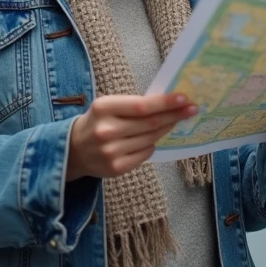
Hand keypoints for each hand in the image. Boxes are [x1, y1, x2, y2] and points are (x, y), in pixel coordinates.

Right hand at [66, 94, 197, 180]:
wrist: (73, 149)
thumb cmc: (97, 122)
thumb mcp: (108, 106)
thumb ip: (133, 105)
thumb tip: (168, 103)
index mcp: (104, 108)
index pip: (142, 106)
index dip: (165, 103)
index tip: (184, 98)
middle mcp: (106, 131)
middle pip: (150, 123)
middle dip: (174, 115)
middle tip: (192, 109)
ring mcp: (111, 152)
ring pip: (150, 139)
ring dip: (165, 129)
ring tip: (175, 121)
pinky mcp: (116, 168)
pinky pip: (145, 154)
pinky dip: (152, 145)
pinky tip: (151, 139)